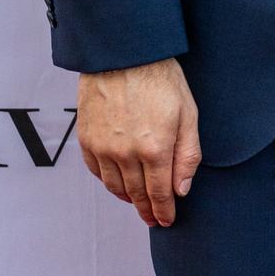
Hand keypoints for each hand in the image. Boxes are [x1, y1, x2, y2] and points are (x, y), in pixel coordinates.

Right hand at [76, 59, 201, 227]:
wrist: (124, 54)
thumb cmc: (161, 78)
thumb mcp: (188, 114)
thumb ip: (187, 155)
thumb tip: (181, 190)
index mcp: (155, 149)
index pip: (160, 194)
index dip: (164, 211)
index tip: (166, 221)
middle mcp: (126, 154)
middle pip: (137, 194)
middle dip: (147, 210)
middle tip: (153, 218)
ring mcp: (103, 148)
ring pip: (115, 187)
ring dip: (128, 198)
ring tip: (137, 202)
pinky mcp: (86, 140)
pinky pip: (96, 172)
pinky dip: (108, 181)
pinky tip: (118, 182)